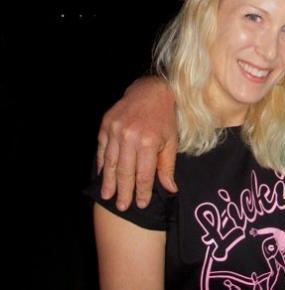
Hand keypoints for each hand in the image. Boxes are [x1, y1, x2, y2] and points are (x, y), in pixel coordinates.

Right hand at [97, 76, 178, 209]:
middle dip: (123, 191)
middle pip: (124, 172)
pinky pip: (102, 149)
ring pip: (110, 162)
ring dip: (108, 181)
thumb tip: (170, 189)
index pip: (143, 174)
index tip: (140, 204)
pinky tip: (101, 175)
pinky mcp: (106, 125)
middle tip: (122, 207)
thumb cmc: (164, 118)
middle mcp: (130, 137)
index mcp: (149, 142)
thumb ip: (167, 167)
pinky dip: (101, 163)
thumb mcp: (171, 141)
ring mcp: (115, 130)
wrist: (151, 90)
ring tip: (107, 196)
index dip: (141, 192)